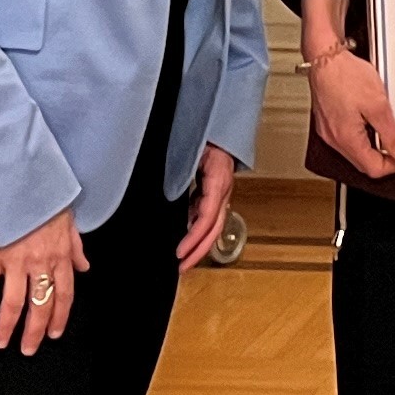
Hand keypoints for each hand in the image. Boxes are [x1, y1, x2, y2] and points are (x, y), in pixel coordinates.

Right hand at [0, 204, 86, 353]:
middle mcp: (39, 263)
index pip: (64, 294)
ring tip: (2, 342)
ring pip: (13, 303)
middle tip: (28, 349)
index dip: (59, 316)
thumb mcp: (67, 218)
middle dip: (34, 332)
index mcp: (59, 255)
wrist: (16, 178)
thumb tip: (84, 265)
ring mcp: (15, 261)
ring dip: (7, 326)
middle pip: (40, 306)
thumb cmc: (41, 195)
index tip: (54, 333)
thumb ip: (75, 246)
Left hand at [173, 144, 241, 267]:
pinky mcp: (215, 193)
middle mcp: (222, 191)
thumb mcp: (192, 152)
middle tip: (182, 267)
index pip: (207, 218)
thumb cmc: (206, 136)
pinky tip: (186, 238)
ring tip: (184, 260)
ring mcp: (221, 193)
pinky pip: (208, 217)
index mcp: (218, 182)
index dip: (194, 238)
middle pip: (214, 230)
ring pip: (213, 227)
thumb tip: (171, 195)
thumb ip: (182, 174)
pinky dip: (197, 232)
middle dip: (199, 252)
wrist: (219, 127)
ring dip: (199, 246)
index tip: (180, 253)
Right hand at [305, 45, 394, 177]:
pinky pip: (350, 140)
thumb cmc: (344, 74)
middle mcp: (334, 140)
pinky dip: (365, 138)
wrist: (324, 55)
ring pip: (358, 153)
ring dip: (376, 148)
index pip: (375, 169)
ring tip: (390, 135)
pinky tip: (372, 124)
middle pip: (365, 163)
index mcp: (346, 139)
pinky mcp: (329, 122)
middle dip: (387, 159)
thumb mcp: (378, 105)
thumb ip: (392, 135)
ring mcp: (329, 132)